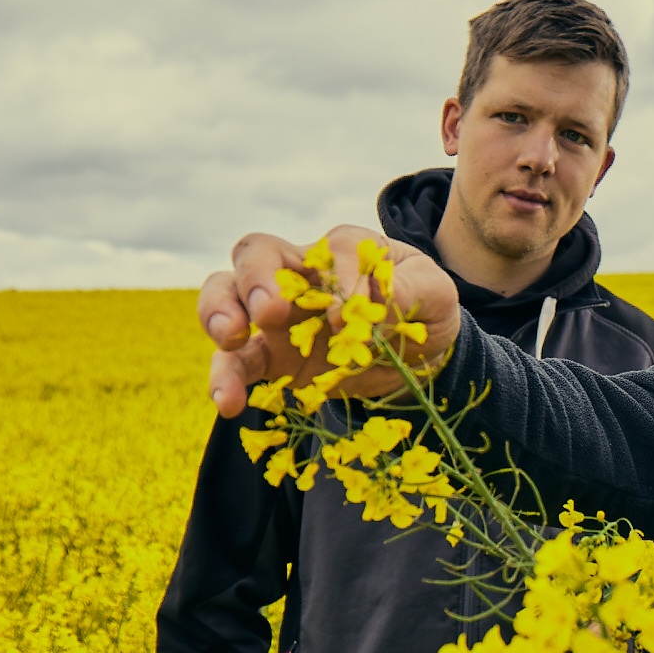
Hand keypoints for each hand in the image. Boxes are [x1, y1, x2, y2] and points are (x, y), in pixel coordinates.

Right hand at [199, 225, 462, 416]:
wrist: (418, 357)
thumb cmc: (423, 309)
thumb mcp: (435, 294)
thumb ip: (410, 289)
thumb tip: (373, 302)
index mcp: (344, 249)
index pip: (330, 250)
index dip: (338, 279)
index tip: (349, 316)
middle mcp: (302, 273)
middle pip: (256, 254)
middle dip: (256, 278)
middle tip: (270, 312)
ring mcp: (278, 316)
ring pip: (226, 295)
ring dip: (218, 312)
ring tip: (230, 340)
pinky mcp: (270, 358)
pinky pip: (235, 362)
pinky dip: (225, 380)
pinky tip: (228, 403)